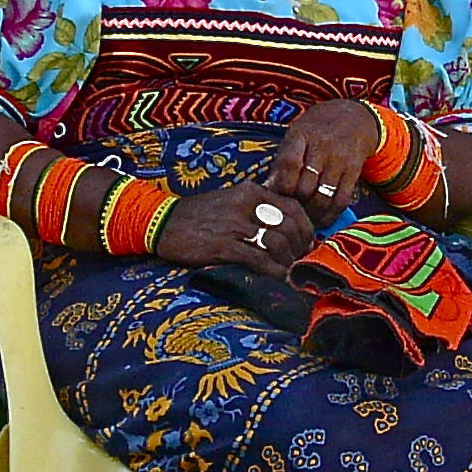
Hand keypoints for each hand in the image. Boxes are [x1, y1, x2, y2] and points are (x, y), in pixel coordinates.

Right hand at [153, 181, 316, 279]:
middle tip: (302, 264)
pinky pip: (259, 260)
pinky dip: (275, 273)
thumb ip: (258, 209)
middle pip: (290, 228)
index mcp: (251, 192)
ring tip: (291, 274)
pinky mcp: (224, 246)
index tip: (308, 245)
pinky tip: (279, 280)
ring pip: (278, 245)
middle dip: (301, 250)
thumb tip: (286, 229)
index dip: (307, 229)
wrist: (162, 222)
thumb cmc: (199, 215)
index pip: (294, 207)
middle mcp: (247, 205)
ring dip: (290, 263)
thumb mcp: (232, 201)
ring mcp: (235, 225)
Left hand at [267, 98, 378, 223]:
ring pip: (323, 197)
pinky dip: (330, 214)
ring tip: (305, 219)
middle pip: (305, 187)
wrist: (353, 117)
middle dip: (296, 204)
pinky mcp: (354, 170)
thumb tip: (266, 191)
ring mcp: (339, 159)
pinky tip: (322, 218)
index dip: (282, 188)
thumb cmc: (315, 132)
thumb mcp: (295, 138)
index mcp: (300, 135)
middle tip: (291, 213)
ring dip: (313, 214)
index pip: (288, 166)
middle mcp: (321, 146)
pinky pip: (342, 199)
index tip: (278, 199)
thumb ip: (281, 164)